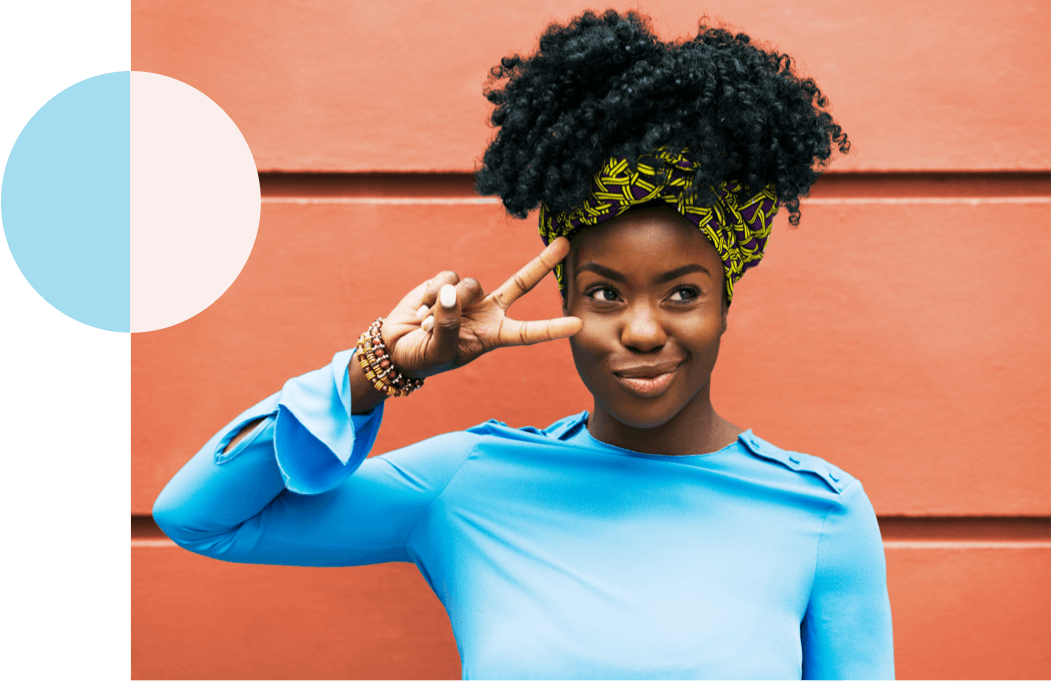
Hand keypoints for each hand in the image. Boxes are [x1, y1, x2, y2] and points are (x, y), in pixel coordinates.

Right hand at [379, 237, 582, 377]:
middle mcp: (487, 311)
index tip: (578, 324)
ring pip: (471, 285)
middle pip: (521, 284)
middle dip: (543, 263)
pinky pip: (447, 278)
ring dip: (447, 304)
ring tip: (428, 323)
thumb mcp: (438, 352)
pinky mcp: (446, 282)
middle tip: (566, 243)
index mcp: (493, 335)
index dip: (552, 328)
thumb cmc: (423, 358)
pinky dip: (431, 293)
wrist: (395, 347)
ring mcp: (468, 295)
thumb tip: (452, 293)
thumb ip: (448, 326)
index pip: (528, 332)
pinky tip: (421, 309)